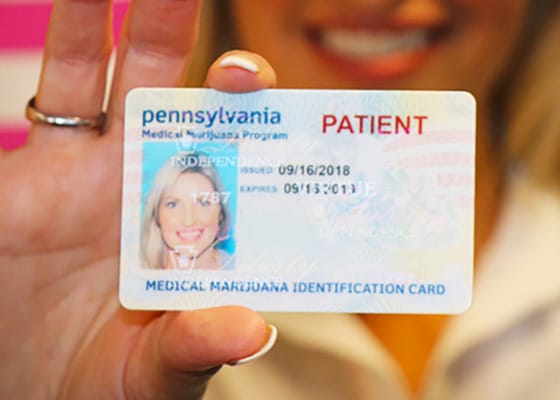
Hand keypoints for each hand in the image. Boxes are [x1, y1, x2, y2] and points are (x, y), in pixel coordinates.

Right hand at [0, 0, 276, 397]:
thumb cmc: (107, 386)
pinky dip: (57, 45)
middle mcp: (154, 177)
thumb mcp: (156, 375)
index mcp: (200, 219)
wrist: (29, 388)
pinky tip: (69, 4)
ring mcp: (93, 168)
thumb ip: (196, 348)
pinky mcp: (35, 173)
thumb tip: (250, 330)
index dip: (251, 109)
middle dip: (184, 29)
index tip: (252, 81)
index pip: (238, 146)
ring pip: (107, 69)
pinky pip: (51, 96)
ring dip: (109, 13)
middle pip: (177, 85)